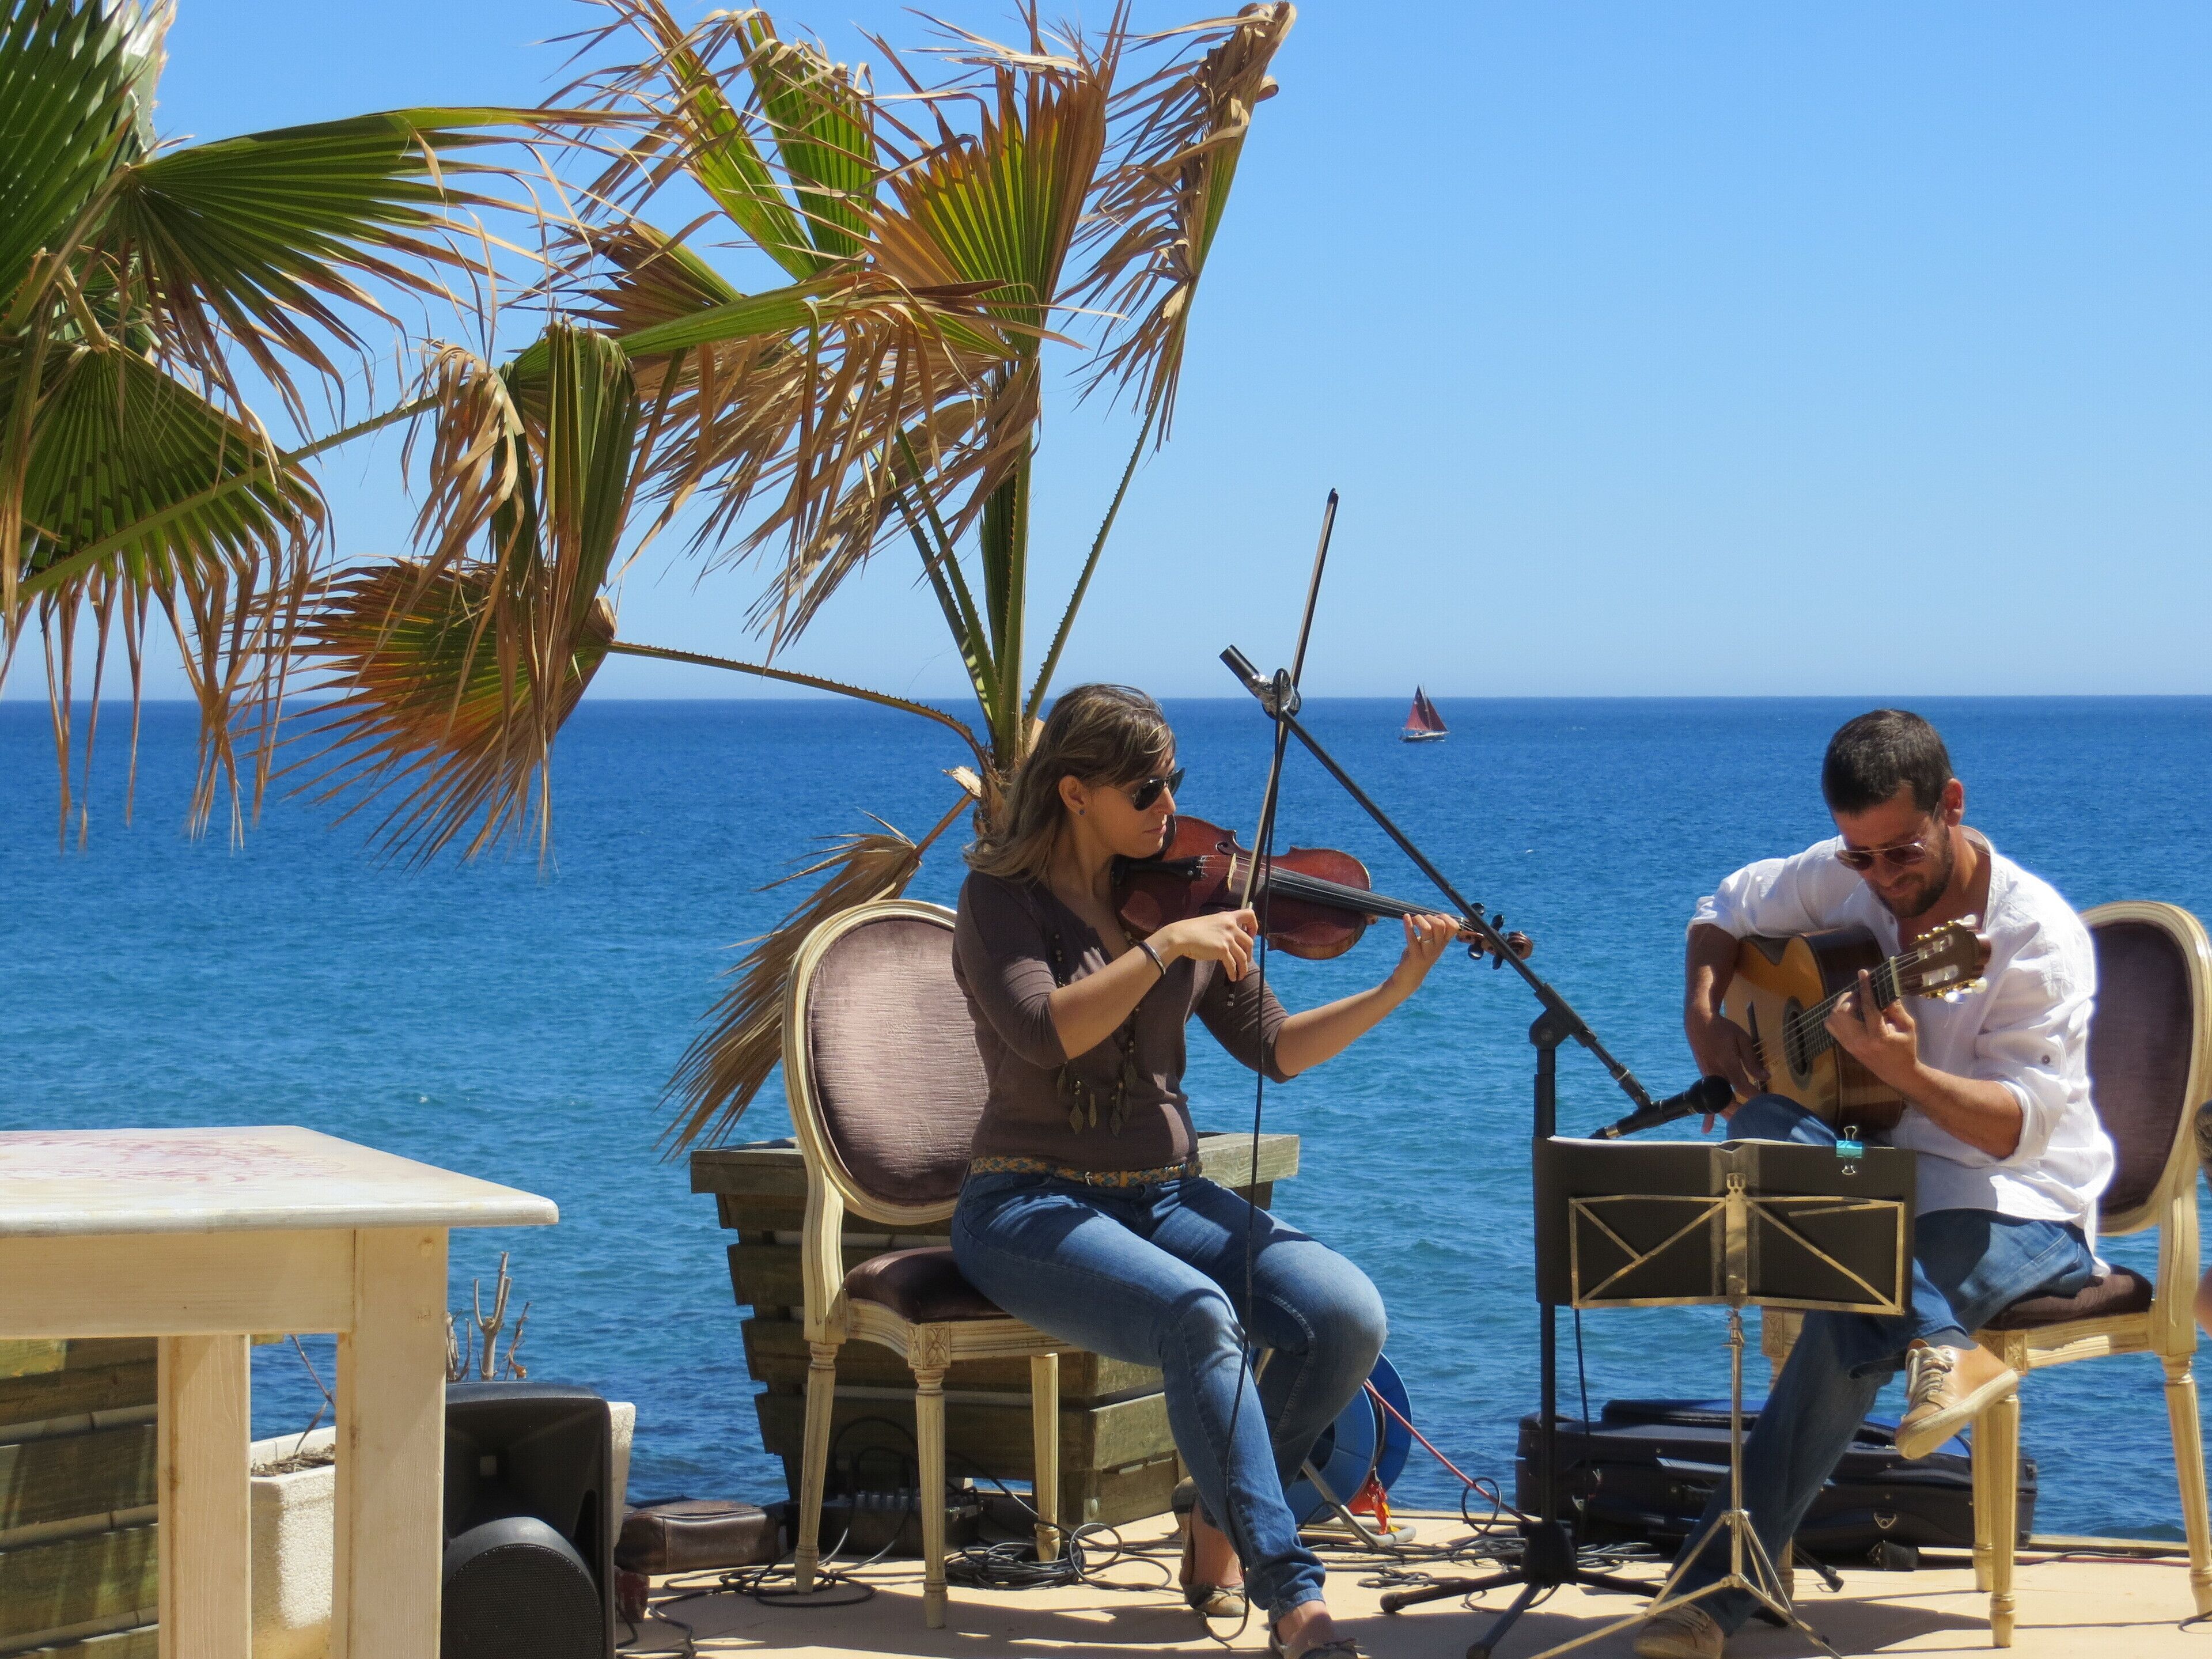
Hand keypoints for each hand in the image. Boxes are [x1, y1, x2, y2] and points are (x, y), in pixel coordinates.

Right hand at [1154, 909, 1258, 980]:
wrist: (1181, 936)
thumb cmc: (1192, 930)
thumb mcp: (1212, 922)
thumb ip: (1223, 928)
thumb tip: (1231, 940)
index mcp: (1228, 917)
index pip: (1250, 915)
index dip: (1254, 926)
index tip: (1251, 935)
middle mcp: (1230, 926)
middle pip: (1249, 942)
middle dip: (1249, 954)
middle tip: (1246, 961)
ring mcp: (1227, 938)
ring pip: (1243, 956)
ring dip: (1243, 967)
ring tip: (1241, 975)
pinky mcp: (1222, 950)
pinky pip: (1233, 964)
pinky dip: (1234, 972)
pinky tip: (1233, 977)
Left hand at [1387, 912, 1457, 995]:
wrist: (1410, 978)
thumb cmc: (1419, 956)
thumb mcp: (1430, 943)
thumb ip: (1433, 931)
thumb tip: (1431, 914)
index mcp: (1443, 943)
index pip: (1454, 927)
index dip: (1445, 917)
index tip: (1435, 917)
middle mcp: (1438, 947)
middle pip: (1440, 925)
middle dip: (1429, 917)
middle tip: (1420, 920)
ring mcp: (1427, 952)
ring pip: (1427, 929)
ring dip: (1419, 920)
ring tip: (1413, 920)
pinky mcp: (1414, 956)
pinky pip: (1411, 938)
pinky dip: (1408, 925)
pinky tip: (1405, 917)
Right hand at [1686, 1008, 1767, 1128]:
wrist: (1698, 1023)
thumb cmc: (1722, 1029)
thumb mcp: (1741, 1039)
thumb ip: (1752, 1060)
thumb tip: (1765, 1077)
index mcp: (1727, 1063)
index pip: (1742, 1086)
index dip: (1754, 1096)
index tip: (1766, 1104)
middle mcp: (1716, 1074)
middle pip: (1727, 1100)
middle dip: (1741, 1111)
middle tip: (1755, 1120)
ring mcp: (1708, 1079)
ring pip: (1717, 1103)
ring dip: (1729, 1115)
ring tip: (1739, 1127)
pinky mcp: (1704, 1080)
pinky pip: (1708, 1100)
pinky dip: (1710, 1115)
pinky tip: (1707, 1128)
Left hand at [1825, 969, 1920, 1090]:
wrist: (1897, 1073)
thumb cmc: (1905, 1048)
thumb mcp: (1908, 1027)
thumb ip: (1897, 1009)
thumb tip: (1885, 990)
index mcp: (1878, 1036)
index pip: (1868, 1007)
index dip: (1864, 988)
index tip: (1863, 973)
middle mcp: (1859, 1041)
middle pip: (1841, 1013)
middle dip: (1849, 998)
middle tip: (1860, 993)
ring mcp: (1849, 1045)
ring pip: (1832, 1019)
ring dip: (1841, 1006)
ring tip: (1855, 1003)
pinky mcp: (1844, 1047)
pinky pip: (1832, 1026)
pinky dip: (1837, 1015)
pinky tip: (1851, 1013)